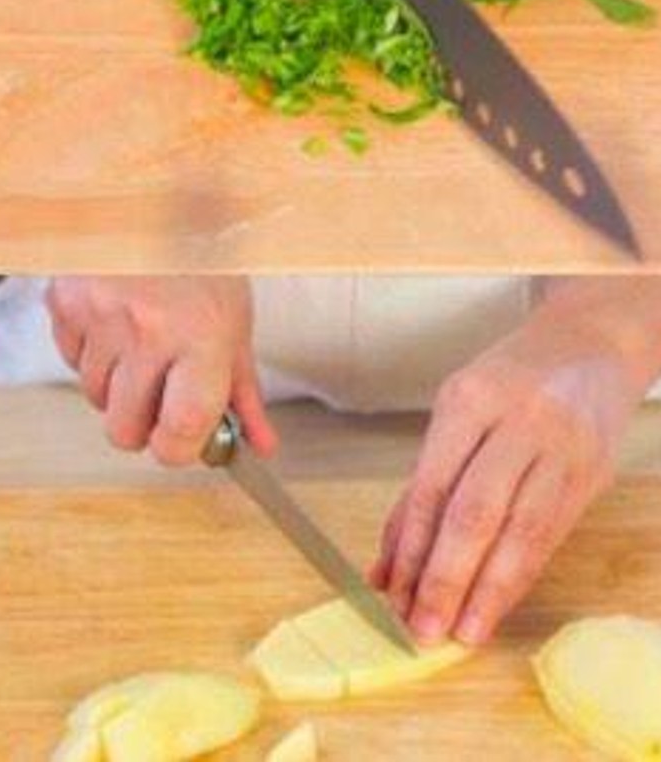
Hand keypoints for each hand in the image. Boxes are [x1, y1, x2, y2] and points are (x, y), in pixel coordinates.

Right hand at [46, 276, 274, 465]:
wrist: (156, 193)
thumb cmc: (203, 256)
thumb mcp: (235, 322)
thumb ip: (242, 391)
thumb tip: (259, 444)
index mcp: (201, 337)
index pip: (180, 429)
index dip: (178, 450)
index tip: (182, 442)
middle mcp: (148, 330)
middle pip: (123, 429)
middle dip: (140, 426)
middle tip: (159, 397)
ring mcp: (100, 316)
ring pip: (94, 396)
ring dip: (115, 386)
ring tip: (140, 345)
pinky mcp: (65, 302)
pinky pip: (70, 359)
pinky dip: (91, 354)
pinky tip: (114, 323)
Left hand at [371, 280, 660, 646]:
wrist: (590, 345)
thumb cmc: (507, 381)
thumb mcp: (456, 410)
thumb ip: (422, 485)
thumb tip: (385, 562)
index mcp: (469, 402)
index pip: (430, 487)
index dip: (409, 547)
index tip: (390, 594)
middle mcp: (518, 425)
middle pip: (473, 515)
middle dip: (442, 578)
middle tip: (419, 628)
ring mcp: (560, 451)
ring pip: (518, 534)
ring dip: (485, 591)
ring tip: (459, 632)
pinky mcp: (590, 477)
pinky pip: (548, 536)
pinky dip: (519, 576)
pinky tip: (496, 603)